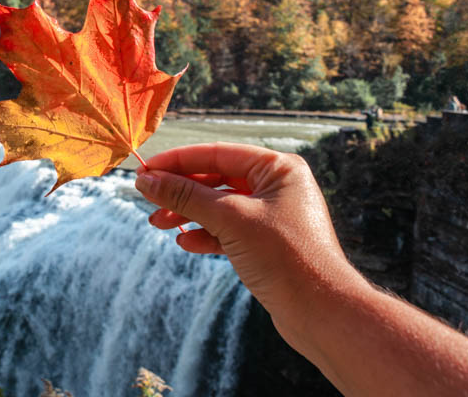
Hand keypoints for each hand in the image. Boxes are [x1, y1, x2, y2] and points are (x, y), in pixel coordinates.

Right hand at [135, 142, 365, 341]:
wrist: (322, 313)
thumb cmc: (286, 257)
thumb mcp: (230, 219)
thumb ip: (185, 197)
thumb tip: (146, 181)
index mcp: (277, 168)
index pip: (217, 153)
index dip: (177, 161)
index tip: (144, 171)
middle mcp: (277, 186)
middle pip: (216, 178)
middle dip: (180, 191)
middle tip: (147, 201)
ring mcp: (272, 216)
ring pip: (219, 206)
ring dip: (187, 214)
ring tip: (159, 225)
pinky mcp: (266, 243)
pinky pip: (228, 230)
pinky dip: (205, 234)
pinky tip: (186, 243)